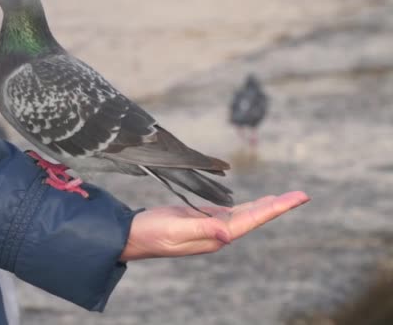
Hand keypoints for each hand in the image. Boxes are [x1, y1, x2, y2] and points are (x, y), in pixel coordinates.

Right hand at [120, 191, 309, 260]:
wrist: (131, 236)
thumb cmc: (150, 233)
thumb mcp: (175, 230)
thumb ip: (202, 230)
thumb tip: (229, 235)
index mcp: (215, 237)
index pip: (252, 220)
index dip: (275, 208)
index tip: (297, 198)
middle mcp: (216, 234)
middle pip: (254, 217)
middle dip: (278, 206)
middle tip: (301, 196)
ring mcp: (209, 228)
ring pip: (244, 214)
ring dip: (264, 206)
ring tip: (284, 199)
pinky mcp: (199, 220)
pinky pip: (229, 212)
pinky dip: (245, 206)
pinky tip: (252, 204)